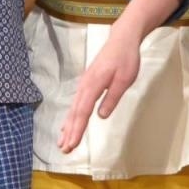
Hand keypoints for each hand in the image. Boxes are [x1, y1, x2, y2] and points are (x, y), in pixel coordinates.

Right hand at [60, 25, 143, 152]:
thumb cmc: (126, 59)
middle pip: (74, 112)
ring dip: (68, 126)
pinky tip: (68, 124)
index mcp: (93, 85)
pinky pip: (76, 103)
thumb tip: (101, 116)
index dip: (77, 129)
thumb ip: (112, 98)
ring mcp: (84, 84)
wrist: (122, 40)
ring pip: (73, 109)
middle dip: (69, 132)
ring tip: (62, 142)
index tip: (72, 144)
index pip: (83, 112)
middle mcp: (85, 86)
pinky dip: (71, 116)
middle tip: (64, 149)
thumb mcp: (124, 80)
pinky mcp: (87, 84)